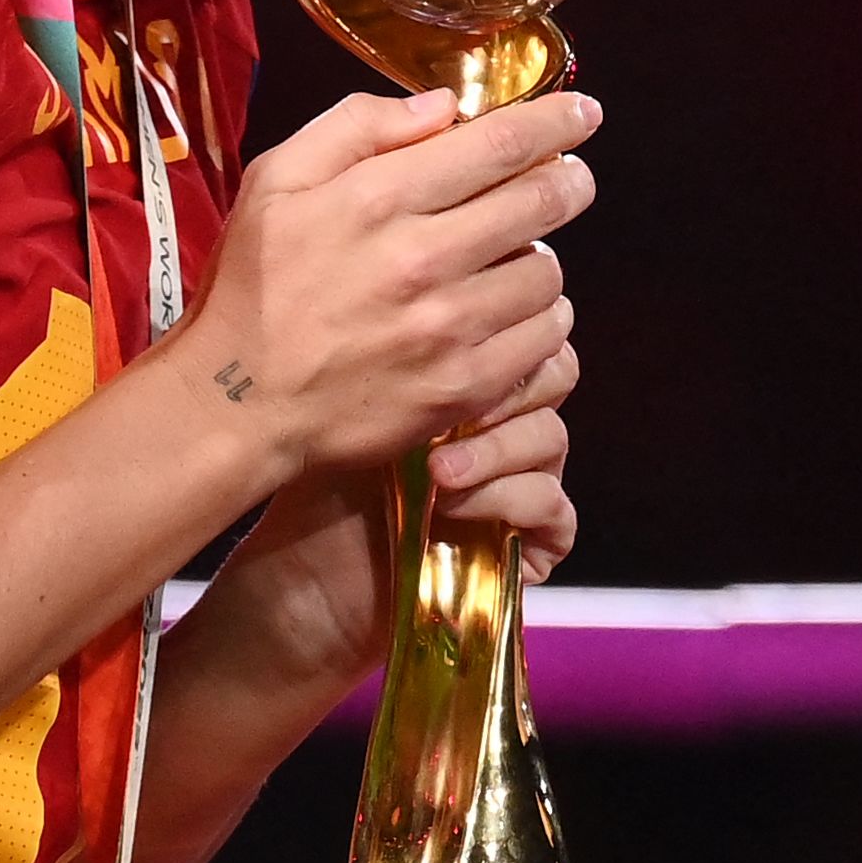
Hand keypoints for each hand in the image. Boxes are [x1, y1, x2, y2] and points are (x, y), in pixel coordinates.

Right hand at [167, 86, 597, 480]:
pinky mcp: (462, 386)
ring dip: (543, 256)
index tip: (582, 113)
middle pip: (540, 201)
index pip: (499, 143)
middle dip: (568, 182)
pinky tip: (516, 313)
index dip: (555, 122)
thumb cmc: (253, 289)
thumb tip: (441, 108)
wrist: (238, 405)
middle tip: (571, 180)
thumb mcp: (275, 181)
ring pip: (546, 272)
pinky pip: (541, 340)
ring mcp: (446, 327)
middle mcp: (421, 258)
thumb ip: (356, 127)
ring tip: (516, 257)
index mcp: (377, 197)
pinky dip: (542, 319)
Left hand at [196, 319, 579, 702]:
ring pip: (551, 438)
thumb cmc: (320, 485)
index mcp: (469, 380)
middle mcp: (502, 426)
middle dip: (509, 381)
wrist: (307, 581)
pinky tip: (456, 506)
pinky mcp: (529, 543)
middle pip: (554, 371)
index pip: (522, 327)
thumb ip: (398, 346)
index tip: (447, 337)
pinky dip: (512, 500)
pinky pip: (555, 508)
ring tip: (440, 470)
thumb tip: (433, 281)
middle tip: (456, 404)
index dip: (500, 328)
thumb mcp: (352, 402)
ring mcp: (520, 484)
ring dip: (499, 447)